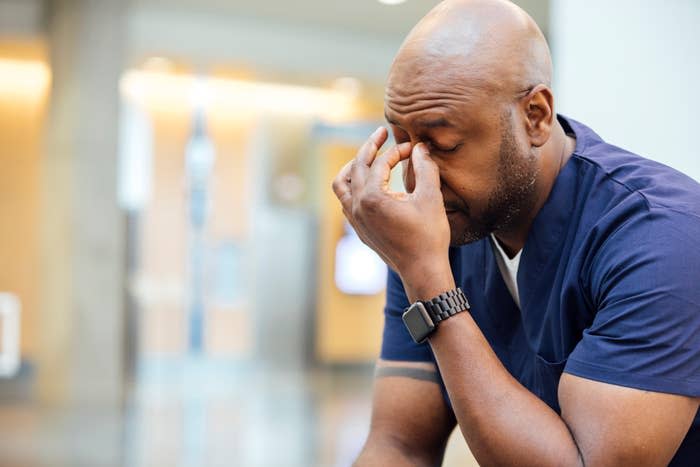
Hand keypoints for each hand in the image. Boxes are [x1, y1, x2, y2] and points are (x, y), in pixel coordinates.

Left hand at [331, 127, 453, 298]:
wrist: (422, 271)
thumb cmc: (429, 236)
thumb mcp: (431, 197)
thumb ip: (424, 168)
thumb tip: (420, 147)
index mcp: (372, 198)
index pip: (379, 164)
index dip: (396, 151)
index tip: (412, 147)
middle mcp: (358, 207)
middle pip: (356, 168)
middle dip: (369, 148)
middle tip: (381, 135)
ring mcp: (355, 220)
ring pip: (341, 186)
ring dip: (352, 168)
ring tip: (365, 158)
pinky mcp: (359, 230)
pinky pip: (345, 202)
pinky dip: (352, 187)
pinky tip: (367, 185)